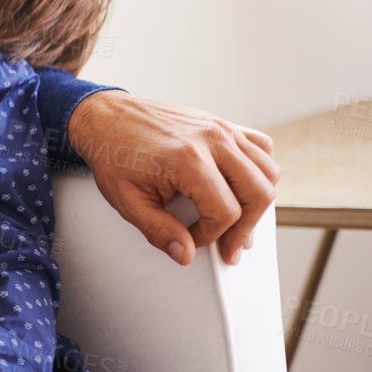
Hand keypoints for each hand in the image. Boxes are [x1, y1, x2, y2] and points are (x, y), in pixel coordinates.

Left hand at [68, 91, 279, 265]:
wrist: (104, 116)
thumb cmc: (113, 155)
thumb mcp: (127, 200)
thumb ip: (158, 230)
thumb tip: (185, 255)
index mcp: (187, 159)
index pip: (225, 212)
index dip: (213, 235)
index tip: (194, 238)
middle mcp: (212, 140)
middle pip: (258, 193)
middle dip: (246, 227)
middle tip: (229, 245)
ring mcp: (220, 127)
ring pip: (267, 171)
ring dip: (257, 201)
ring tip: (237, 220)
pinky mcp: (221, 122)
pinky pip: (261, 145)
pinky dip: (260, 168)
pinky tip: (241, 186)